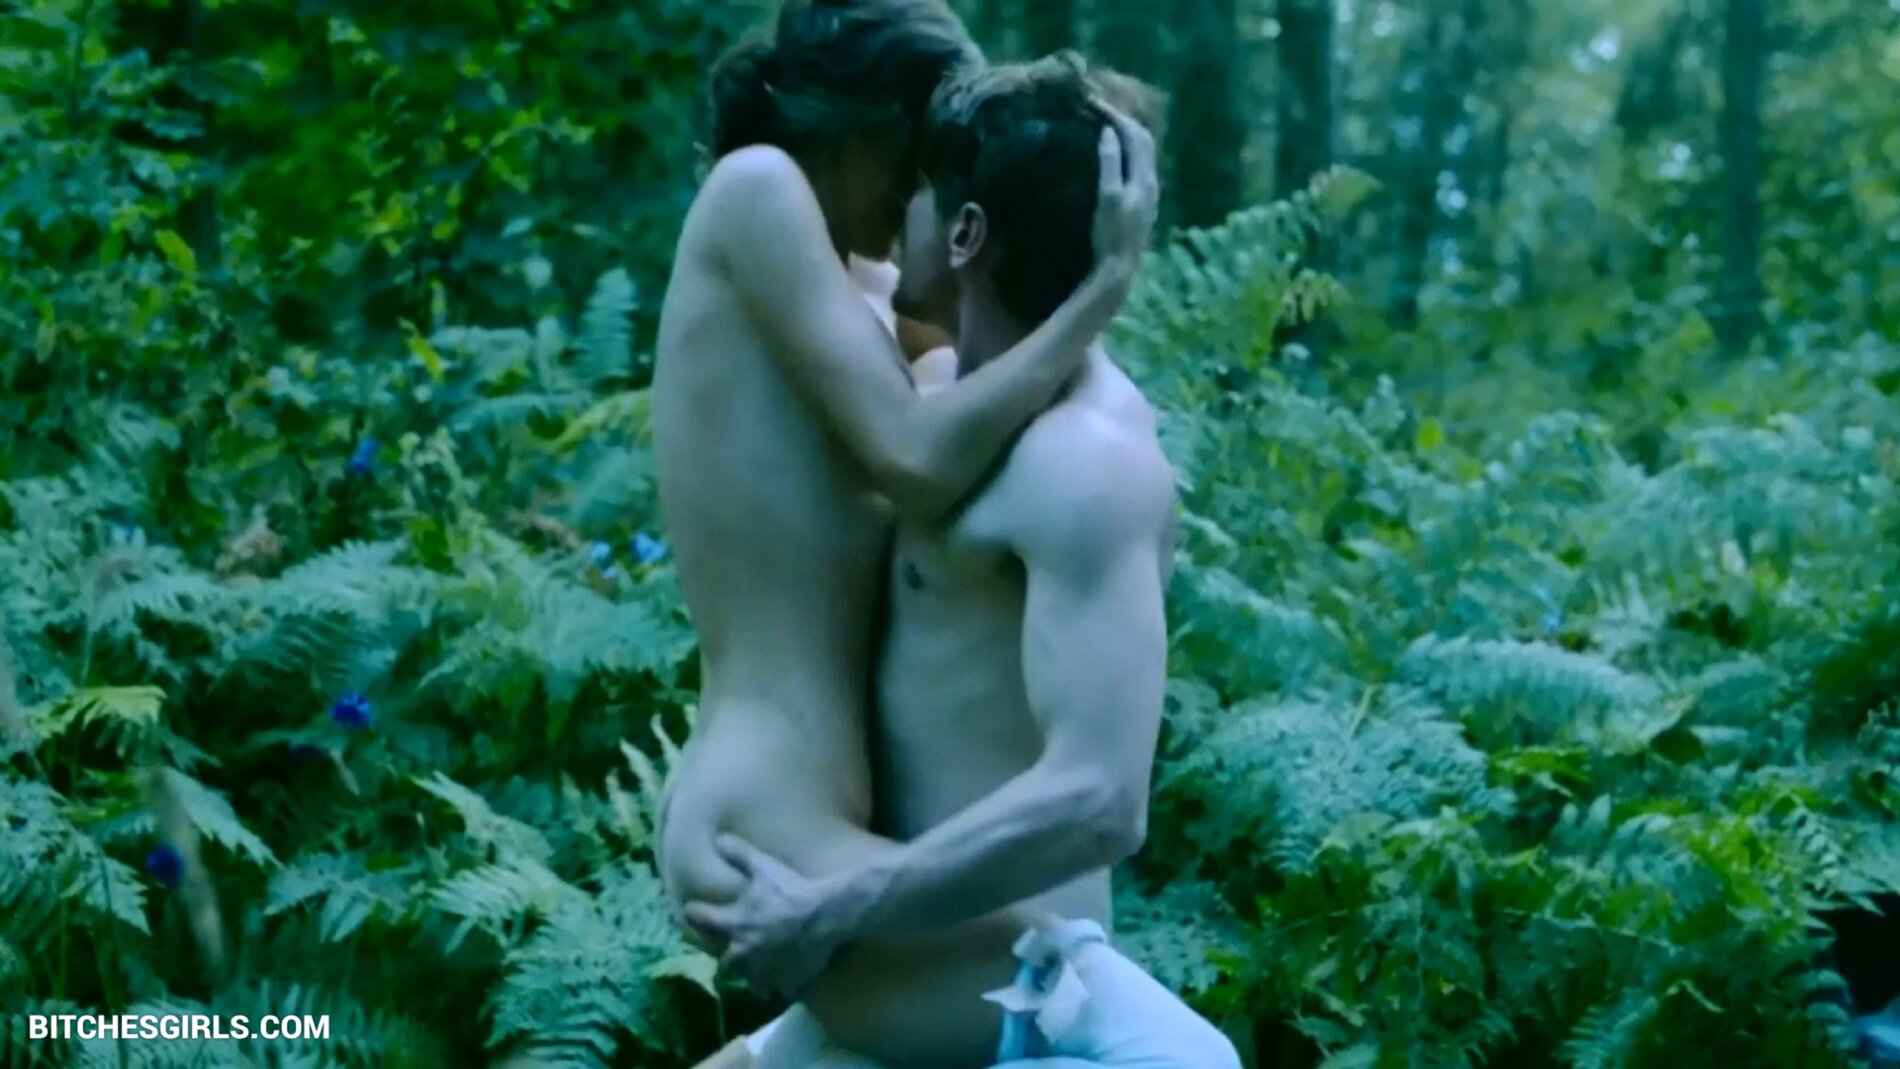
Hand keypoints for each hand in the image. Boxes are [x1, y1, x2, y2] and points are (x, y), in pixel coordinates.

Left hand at [680, 834, 845, 1000]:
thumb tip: (719, 838)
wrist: (826, 915)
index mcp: (733, 924)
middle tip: (732, 950)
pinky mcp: (785, 983)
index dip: (694, 914)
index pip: (700, 920)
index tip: (691, 911)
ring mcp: (763, 970)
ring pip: (751, 981)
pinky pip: (778, 991)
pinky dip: (780, 987)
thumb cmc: (791, 890)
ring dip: (754, 975)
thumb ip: (739, 854)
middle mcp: (742, 951)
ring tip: (761, 971)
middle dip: (726, 958)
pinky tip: (786, 982)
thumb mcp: (763, 867)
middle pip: (724, 963)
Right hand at [1089, 103, 1159, 283]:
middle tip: (1099, 110)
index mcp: (1144, 176)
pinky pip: (1138, 165)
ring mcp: (1149, 192)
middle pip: (1142, 139)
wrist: (1120, 268)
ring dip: (1126, 135)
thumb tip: (1109, 131)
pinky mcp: (1143, 202)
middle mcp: (1151, 181)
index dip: (1115, 115)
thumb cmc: (1110, 234)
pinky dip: (1127, 151)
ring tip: (1105, 126)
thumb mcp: (1108, 197)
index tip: (1093, 103)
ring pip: (1142, 153)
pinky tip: (1114, 155)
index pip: (1133, 134)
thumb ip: (1110, 163)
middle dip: (1123, 120)